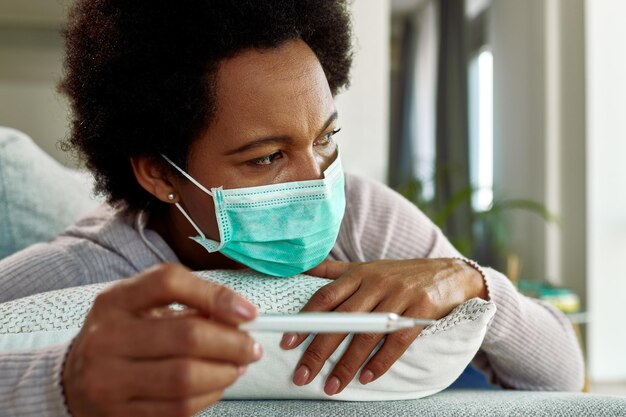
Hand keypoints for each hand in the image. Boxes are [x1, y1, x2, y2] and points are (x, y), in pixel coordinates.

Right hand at [62, 263, 261, 416]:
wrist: (74, 379)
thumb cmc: (123, 334)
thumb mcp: (142, 305)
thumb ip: (187, 303)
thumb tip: (239, 315)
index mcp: (115, 300)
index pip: (169, 282)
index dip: (216, 295)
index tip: (248, 311)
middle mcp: (107, 337)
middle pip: (187, 337)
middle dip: (232, 343)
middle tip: (251, 346)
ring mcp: (109, 380)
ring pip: (186, 379)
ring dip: (225, 373)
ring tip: (237, 366)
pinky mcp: (119, 414)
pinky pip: (178, 408)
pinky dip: (209, 396)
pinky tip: (216, 384)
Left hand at [280, 258, 486, 395]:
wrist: (451, 273)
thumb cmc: (401, 274)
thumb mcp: (367, 267)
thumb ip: (334, 271)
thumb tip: (302, 269)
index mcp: (358, 274)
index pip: (325, 297)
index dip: (305, 320)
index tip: (287, 343)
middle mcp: (375, 283)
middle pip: (342, 319)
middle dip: (319, 349)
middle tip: (303, 374)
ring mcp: (399, 296)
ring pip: (367, 333)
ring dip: (347, 363)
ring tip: (333, 386)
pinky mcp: (421, 310)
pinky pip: (397, 340)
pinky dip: (381, 361)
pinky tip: (367, 378)